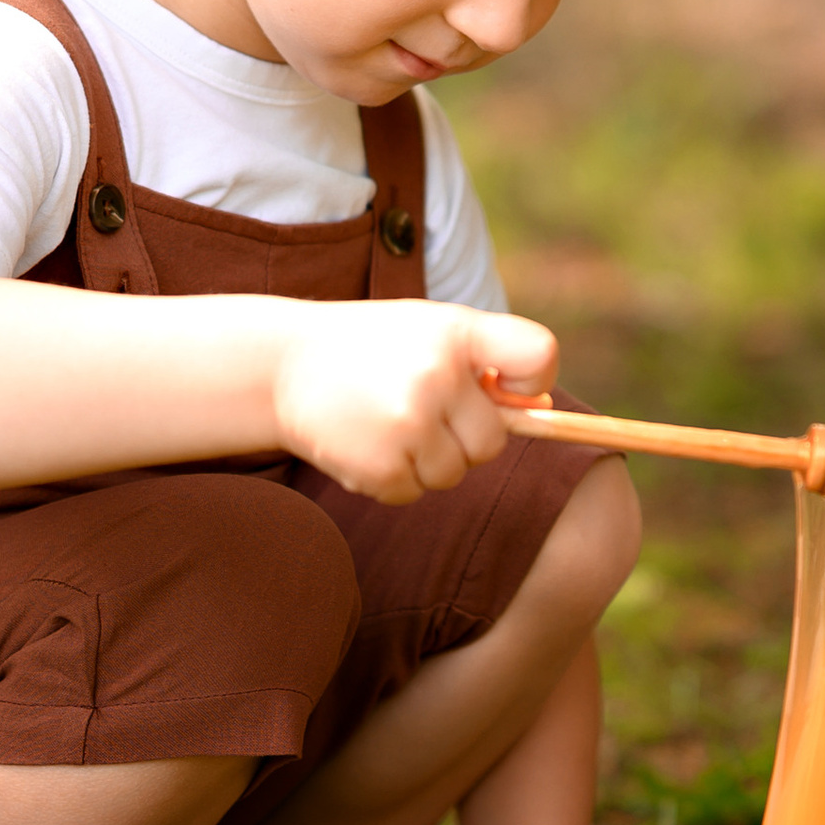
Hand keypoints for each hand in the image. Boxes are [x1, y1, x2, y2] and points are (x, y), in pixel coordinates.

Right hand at [270, 301, 556, 503]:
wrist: (282, 364)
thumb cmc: (373, 347)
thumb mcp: (430, 331)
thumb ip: (485, 361)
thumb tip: (543, 414)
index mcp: (457, 332)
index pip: (538, 356)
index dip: (534, 384)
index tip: (508, 391)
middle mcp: (437, 375)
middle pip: (492, 443)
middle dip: (464, 438)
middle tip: (420, 411)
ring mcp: (407, 422)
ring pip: (453, 474)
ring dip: (427, 461)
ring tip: (386, 423)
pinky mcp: (380, 466)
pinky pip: (414, 494)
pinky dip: (393, 480)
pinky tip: (365, 444)